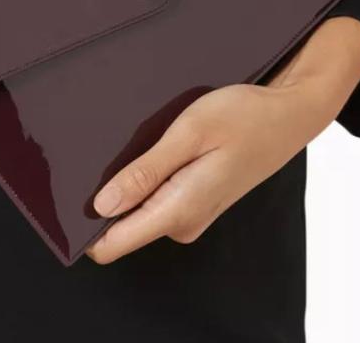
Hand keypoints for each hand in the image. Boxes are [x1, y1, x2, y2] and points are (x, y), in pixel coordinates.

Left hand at [86, 16, 359, 263]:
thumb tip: (102, 206)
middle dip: (107, 192)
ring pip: (137, 209)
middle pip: (120, 224)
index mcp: (179, 209)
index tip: (70, 192)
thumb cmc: (244, 116)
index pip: (113, 243)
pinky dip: (148, 176)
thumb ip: (146, 172)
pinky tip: (159, 146)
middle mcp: (182, 222)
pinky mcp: (195, 201)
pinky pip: (155, 199)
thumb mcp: (190, 132)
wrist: (289, 116)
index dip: (85, 224)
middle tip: (113, 146)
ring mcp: (190, 214)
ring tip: (144, 139)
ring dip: (130, 180)